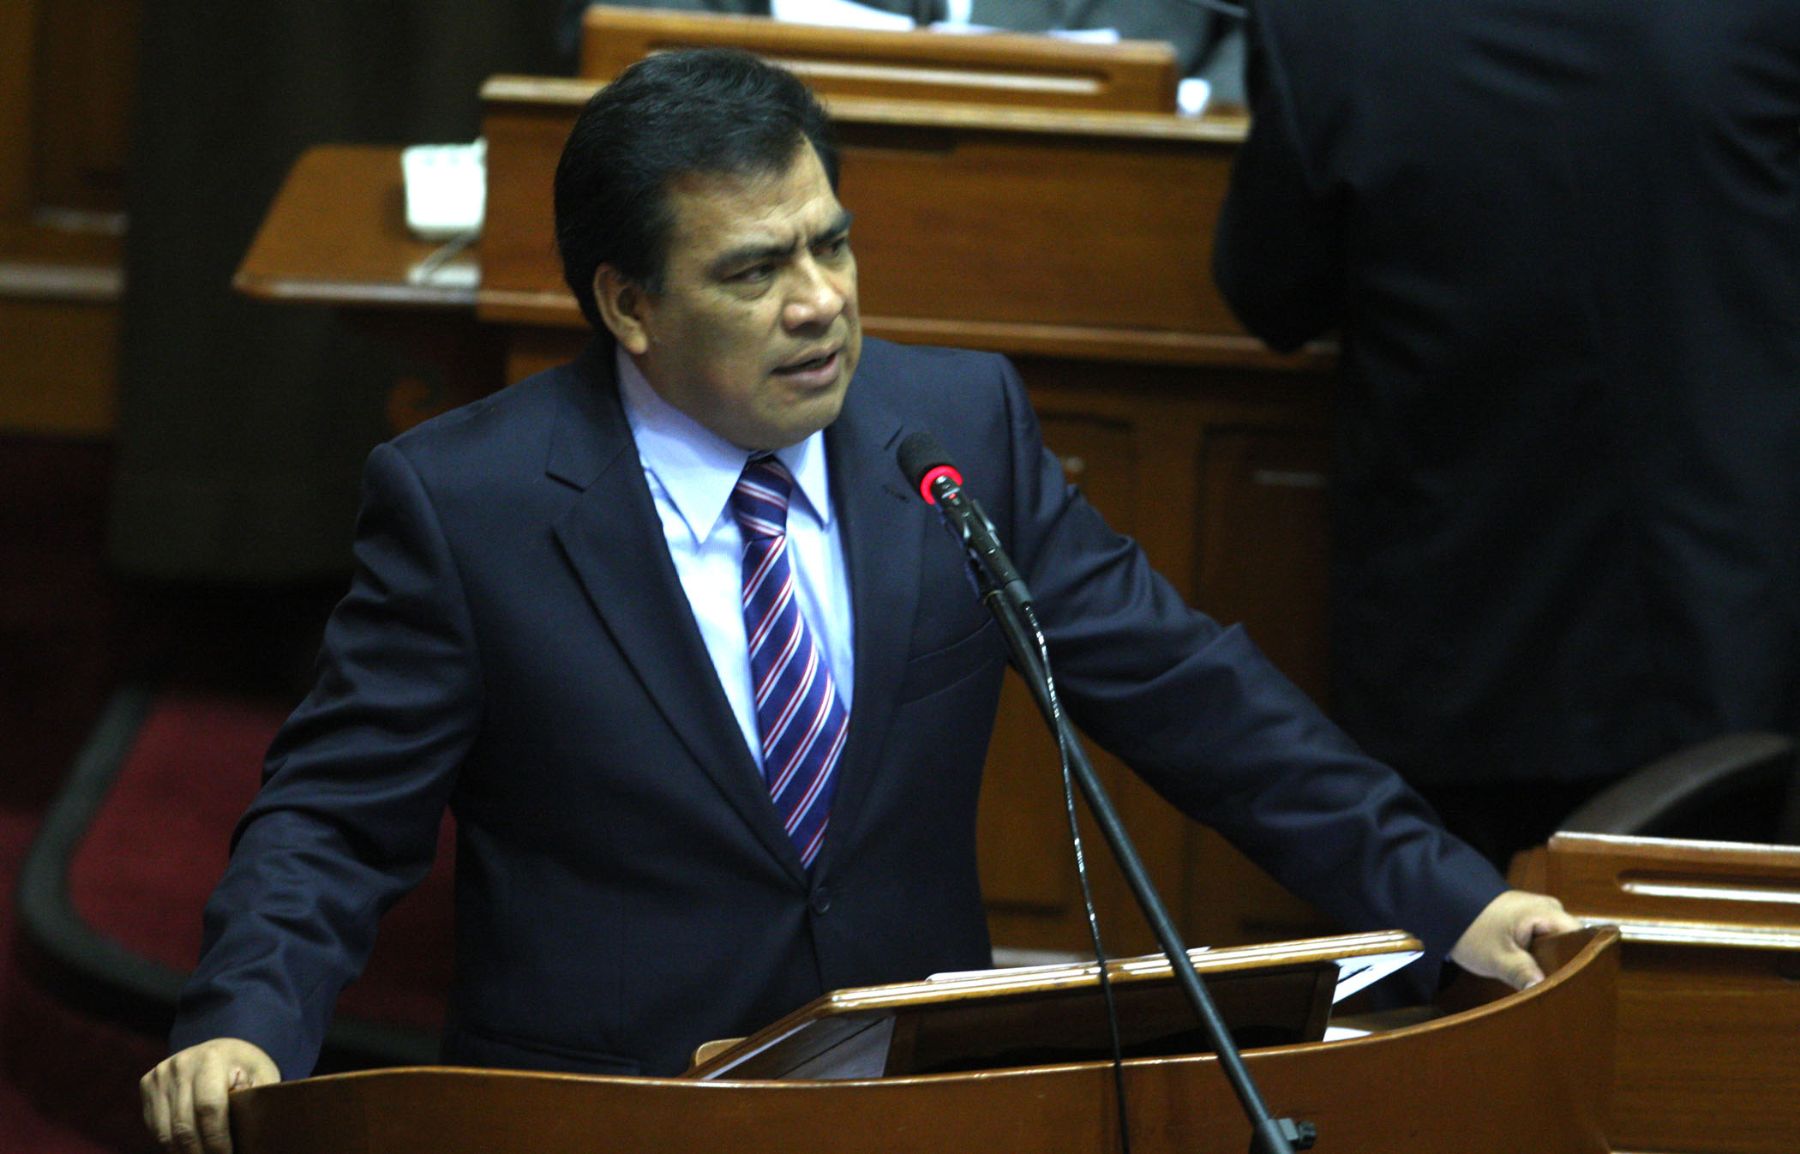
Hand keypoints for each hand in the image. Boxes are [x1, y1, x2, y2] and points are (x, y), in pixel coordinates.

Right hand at [141, 1038, 279, 1153]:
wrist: (219, 1048)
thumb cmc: (246, 1067)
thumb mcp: (262, 1076)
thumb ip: (256, 1102)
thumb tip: (250, 1135)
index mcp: (212, 1058)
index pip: (209, 1109)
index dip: (217, 1141)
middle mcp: (181, 1064)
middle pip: (184, 1125)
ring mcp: (160, 1075)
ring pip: (166, 1132)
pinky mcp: (147, 1085)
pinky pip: (155, 1128)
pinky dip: (171, 1145)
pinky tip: (188, 1151)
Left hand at [1449, 889, 1583, 988]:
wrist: (1444, 906)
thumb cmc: (1471, 929)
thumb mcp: (1496, 956)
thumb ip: (1522, 973)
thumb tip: (1544, 990)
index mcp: (1548, 913)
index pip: (1584, 939)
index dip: (1585, 964)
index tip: (1584, 989)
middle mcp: (1551, 910)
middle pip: (1574, 945)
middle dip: (1569, 968)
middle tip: (1569, 996)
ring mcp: (1541, 915)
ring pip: (1560, 946)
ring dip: (1555, 966)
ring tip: (1557, 992)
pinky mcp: (1530, 922)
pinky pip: (1547, 944)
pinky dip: (1543, 960)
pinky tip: (1541, 980)